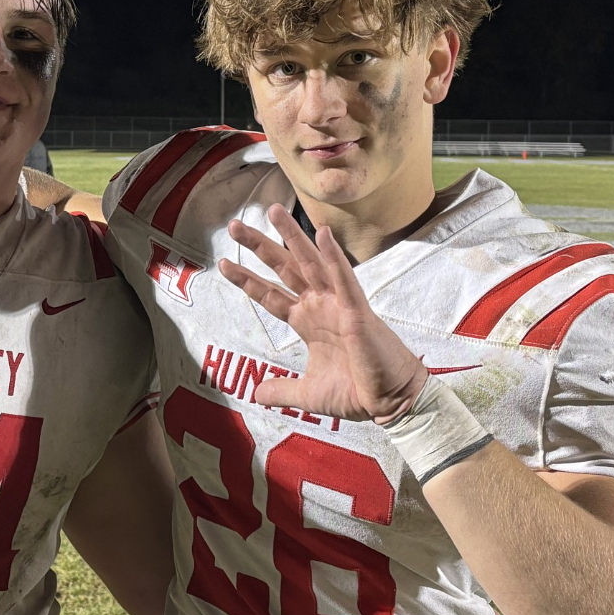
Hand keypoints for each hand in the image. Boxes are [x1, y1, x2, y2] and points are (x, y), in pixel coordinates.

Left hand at [218, 204, 426, 421]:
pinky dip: (334, 257)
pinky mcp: (357, 311)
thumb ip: (282, 390)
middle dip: (260, 246)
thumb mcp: (308, 394)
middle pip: (283, 269)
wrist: (390, 402)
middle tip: (235, 225)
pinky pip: (344, 279)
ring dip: (292, 237)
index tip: (223, 264)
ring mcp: (338, 305)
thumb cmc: (357, 391)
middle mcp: (320, 306)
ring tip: (274, 212)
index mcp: (307, 321)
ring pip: (310, 263)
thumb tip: (255, 394)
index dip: (247, 280)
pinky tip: (322, 234)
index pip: (270, 294)